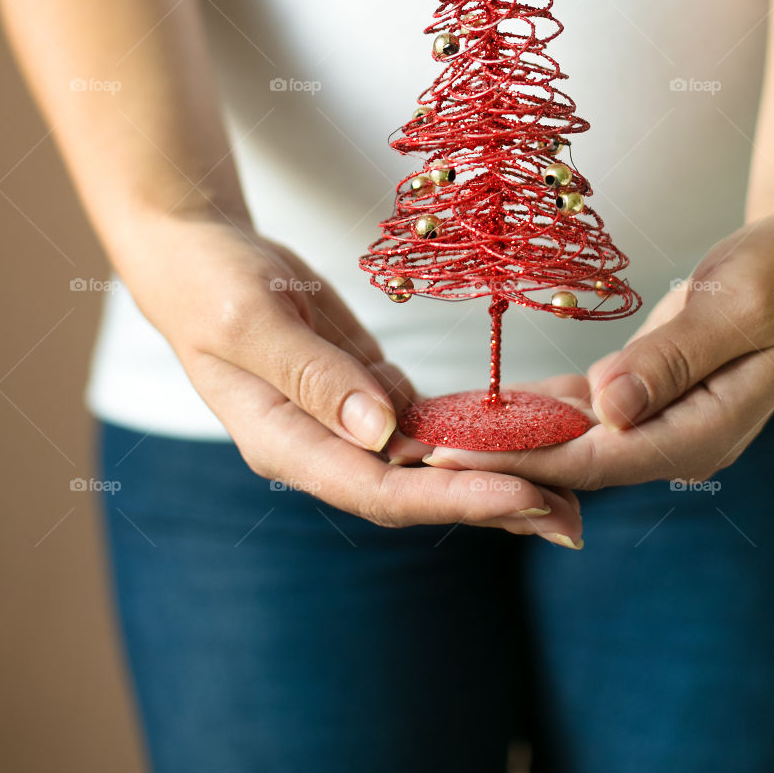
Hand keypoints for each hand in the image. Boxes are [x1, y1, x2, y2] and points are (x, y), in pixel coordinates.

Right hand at [117, 214, 581, 540]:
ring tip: (570, 485)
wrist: (201, 254)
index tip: (526, 496)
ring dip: (496, 473)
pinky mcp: (369, 391)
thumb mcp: (252, 319)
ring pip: (430, 460)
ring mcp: (348, 422)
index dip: (454, 496)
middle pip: (416, 491)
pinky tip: (529, 432)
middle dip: (492, 503)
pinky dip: (477, 427)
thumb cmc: (211, 284)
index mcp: (285, 443)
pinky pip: (430, 418)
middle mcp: (324, 446)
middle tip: (572, 518)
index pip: (380, 490)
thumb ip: (313, 375)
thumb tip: (380, 432)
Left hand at [419, 215, 773, 489]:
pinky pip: (575, 410)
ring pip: (566, 438)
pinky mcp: (640, 396)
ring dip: (500, 437)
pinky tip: (476, 406)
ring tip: (426, 432)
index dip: (522, 458)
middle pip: (571, 459)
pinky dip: (528, 408)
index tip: (454, 456)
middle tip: (412, 451)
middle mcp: (674, 440)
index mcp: (703, 432)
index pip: (597, 458)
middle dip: (494, 458)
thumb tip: (608, 410)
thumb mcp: (736, 307)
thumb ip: (672, 359)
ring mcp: (657, 422)